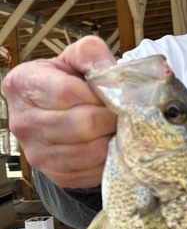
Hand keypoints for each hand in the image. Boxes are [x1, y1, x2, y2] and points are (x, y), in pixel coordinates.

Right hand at [3, 36, 116, 187]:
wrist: (59, 110)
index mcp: (23, 85)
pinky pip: (94, 170)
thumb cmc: (68, 80)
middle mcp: (23, 122)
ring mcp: (37, 153)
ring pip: (91, 150)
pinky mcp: (57, 175)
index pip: (67, 93)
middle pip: (82, 124)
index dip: (99, 93)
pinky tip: (110, 142)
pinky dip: (111, 157)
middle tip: (122, 111)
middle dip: (110, 116)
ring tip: (116, 125)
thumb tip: (110, 73)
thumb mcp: (75, 57)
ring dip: (113, 138)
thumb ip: (91, 54)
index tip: (114, 92)